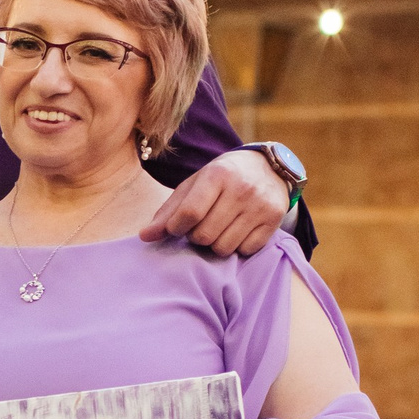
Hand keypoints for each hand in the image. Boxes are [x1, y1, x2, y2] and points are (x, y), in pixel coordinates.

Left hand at [139, 148, 290, 257]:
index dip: (177, 228)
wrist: (268, 167)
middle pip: (204, 236)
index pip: (189, 214)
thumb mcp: (194, 185)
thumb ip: (169, 212)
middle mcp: (241, 189)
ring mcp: (260, 206)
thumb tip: (145, 237)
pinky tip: (237, 230)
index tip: (177, 227)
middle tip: (201, 225)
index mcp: (217, 175)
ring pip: (223, 248)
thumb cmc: (222, 178)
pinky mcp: (274, 220)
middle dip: (196, 236)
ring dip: (215, 244)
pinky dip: (237, 246)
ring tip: (219, 228)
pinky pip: (245, 250)